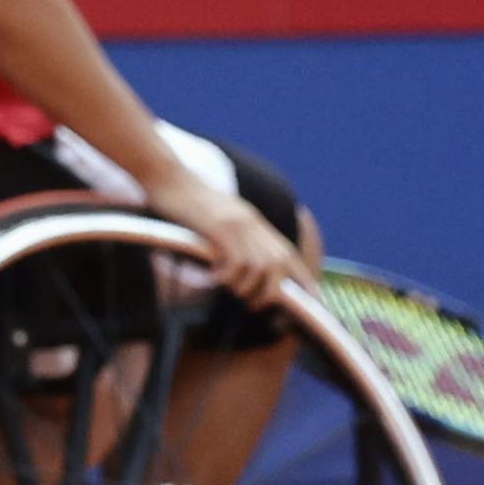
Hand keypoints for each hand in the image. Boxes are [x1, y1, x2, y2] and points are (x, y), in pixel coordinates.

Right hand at [145, 167, 309, 304]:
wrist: (170, 179)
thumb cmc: (187, 205)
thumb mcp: (219, 221)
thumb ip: (235, 239)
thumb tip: (244, 269)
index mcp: (255, 224)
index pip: (288, 256)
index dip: (304, 280)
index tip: (314, 300)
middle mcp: (253, 224)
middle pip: (279, 266)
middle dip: (271, 292)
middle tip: (252, 304)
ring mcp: (238, 224)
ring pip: (260, 268)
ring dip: (246, 288)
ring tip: (230, 289)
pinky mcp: (221, 226)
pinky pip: (236, 262)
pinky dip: (228, 277)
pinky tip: (213, 276)